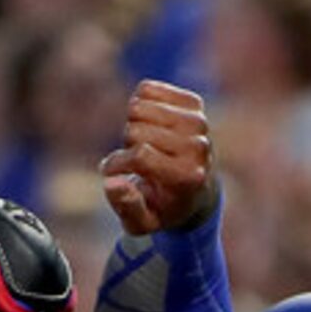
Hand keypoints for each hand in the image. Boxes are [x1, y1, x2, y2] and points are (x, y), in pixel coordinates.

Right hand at [100, 81, 216, 237]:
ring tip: (147, 144)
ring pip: (138, 106)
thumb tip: (111, 182)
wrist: (198, 191)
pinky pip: (147, 89)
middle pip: (135, 129)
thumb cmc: (162, 208)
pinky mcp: (194, 103)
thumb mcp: (141, 223)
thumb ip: (126, 206)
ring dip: (133, 125)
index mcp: (187, 177)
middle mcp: (199, 147)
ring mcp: (199, 122)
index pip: (138, 155)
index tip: (114, 176)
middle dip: (127, 145)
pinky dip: (140, 105)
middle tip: (140, 162)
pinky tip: (151, 125)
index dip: (117, 164)